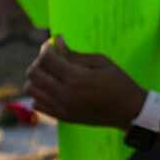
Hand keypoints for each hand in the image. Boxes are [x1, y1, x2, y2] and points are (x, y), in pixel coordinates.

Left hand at [26, 37, 148, 128]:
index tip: (53, 44)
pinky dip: (39, 94)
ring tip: (50, 74)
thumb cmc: (118, 82)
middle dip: (39, 61)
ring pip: (30, 89)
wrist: (128, 111)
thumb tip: (56, 41)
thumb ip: (75, 54)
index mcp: (76, 77)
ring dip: (36, 78)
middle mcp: (65, 94)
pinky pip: (37, 104)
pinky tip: (52, 89)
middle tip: (52, 59)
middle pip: (34, 73)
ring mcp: (61, 108)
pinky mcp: (62, 117)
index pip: (46, 59)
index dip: (47, 48)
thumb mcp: (100, 62)